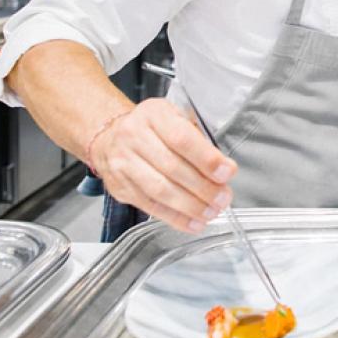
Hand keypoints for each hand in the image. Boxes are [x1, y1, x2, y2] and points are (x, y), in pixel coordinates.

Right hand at [91, 98, 237, 233]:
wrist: (110, 136)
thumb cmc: (153, 128)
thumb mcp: (176, 117)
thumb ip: (198, 138)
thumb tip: (222, 169)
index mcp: (153, 114)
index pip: (182, 138)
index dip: (207, 159)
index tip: (227, 172)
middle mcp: (133, 137)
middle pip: (172, 167)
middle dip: (203, 187)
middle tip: (224, 198)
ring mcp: (123, 163)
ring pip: (160, 190)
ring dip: (191, 206)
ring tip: (212, 212)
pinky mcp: (119, 187)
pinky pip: (150, 206)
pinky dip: (175, 218)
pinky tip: (194, 222)